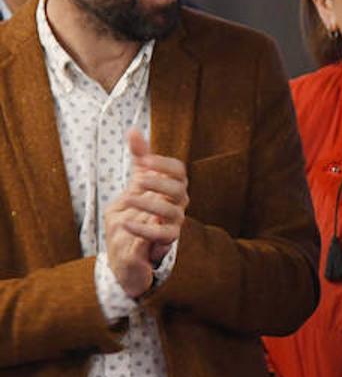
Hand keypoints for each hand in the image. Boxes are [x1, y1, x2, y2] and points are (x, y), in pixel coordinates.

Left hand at [125, 129, 187, 265]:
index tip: (144, 161)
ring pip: (173, 211)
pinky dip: (144, 229)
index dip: (164, 164)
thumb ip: (139, 159)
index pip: (178, 171)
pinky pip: (162, 235)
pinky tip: (126, 223)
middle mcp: (177, 204)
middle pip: (180, 189)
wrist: (127, 246)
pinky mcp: (165, 241)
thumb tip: (134, 130)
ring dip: (151, 203)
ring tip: (130, 199)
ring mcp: (173, 222)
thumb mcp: (135, 182)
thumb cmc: (136, 211)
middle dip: (159, 182)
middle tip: (139, 179)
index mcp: (171, 187)